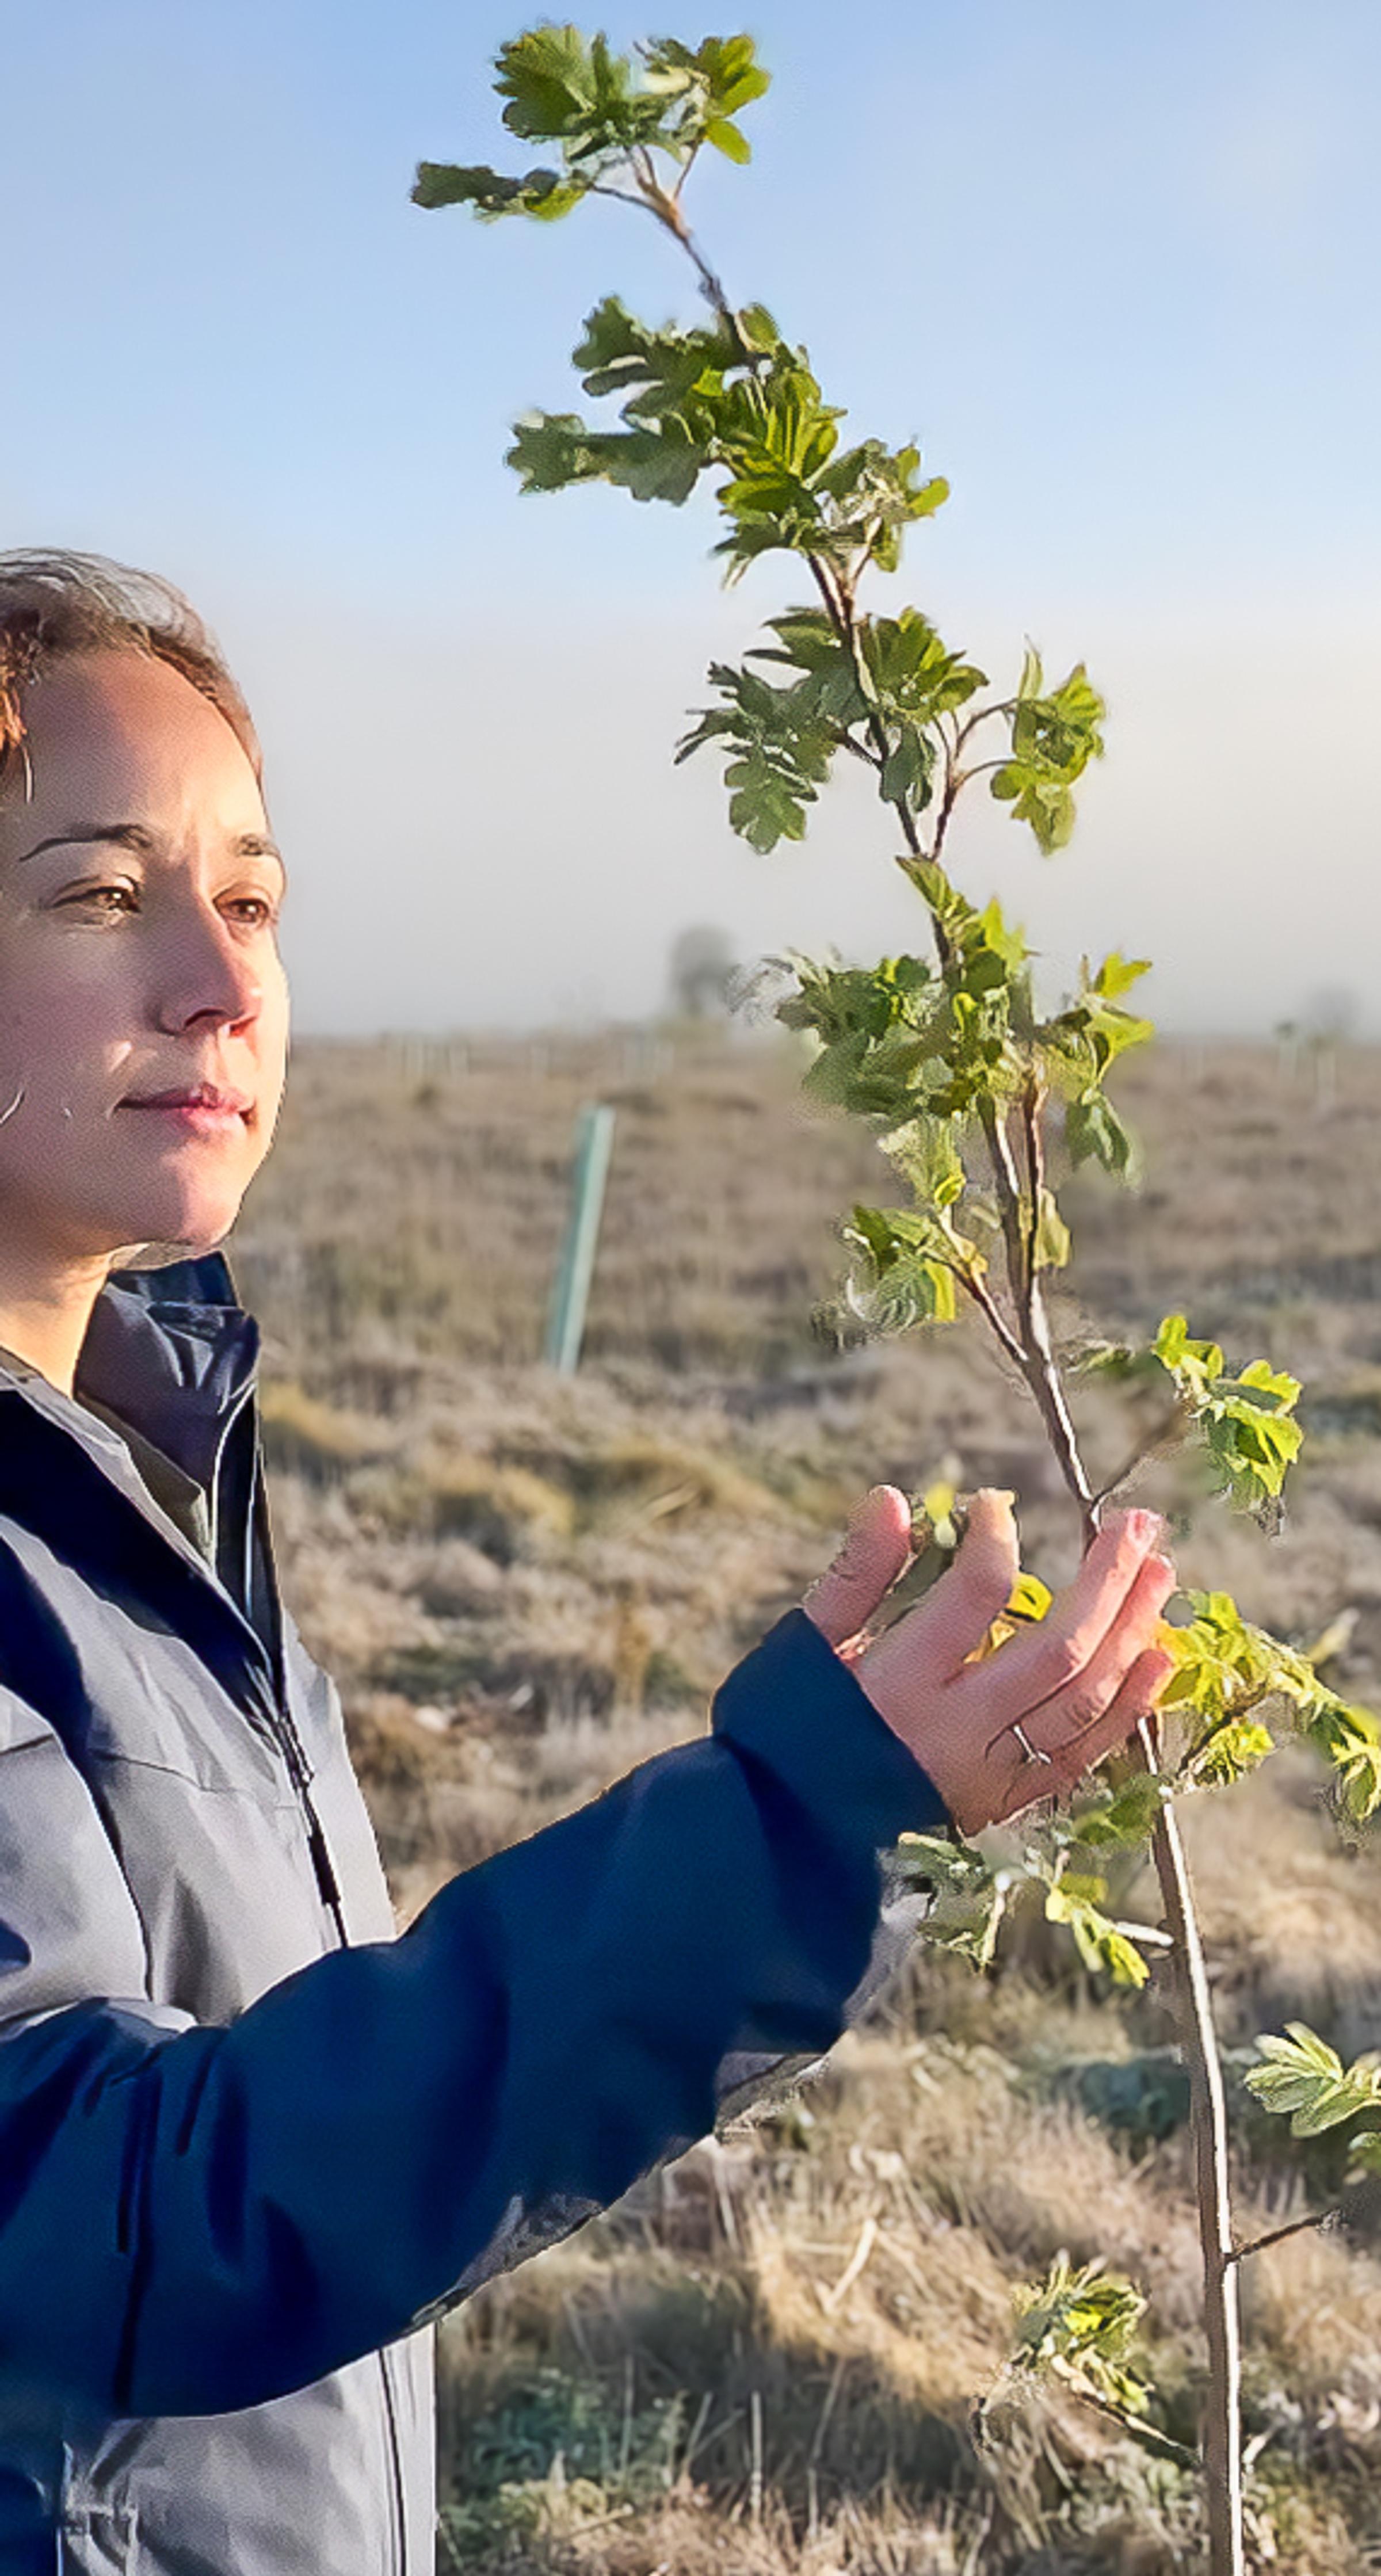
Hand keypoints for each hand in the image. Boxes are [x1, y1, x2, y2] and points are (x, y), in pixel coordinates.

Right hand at [803, 1486, 1175, 1833]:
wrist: (787, 1851)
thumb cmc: (788, 1739)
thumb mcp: (805, 1651)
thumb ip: (855, 1576)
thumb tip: (890, 1499)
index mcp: (900, 1685)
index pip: (975, 1596)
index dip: (994, 1539)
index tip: (993, 1504)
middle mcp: (959, 1731)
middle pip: (1059, 1647)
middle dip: (1107, 1579)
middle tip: (1137, 1522)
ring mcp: (993, 1773)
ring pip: (1086, 1698)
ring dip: (1132, 1631)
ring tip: (1160, 1571)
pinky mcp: (1008, 1805)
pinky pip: (1087, 1754)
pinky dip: (1130, 1706)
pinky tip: (1156, 1656)